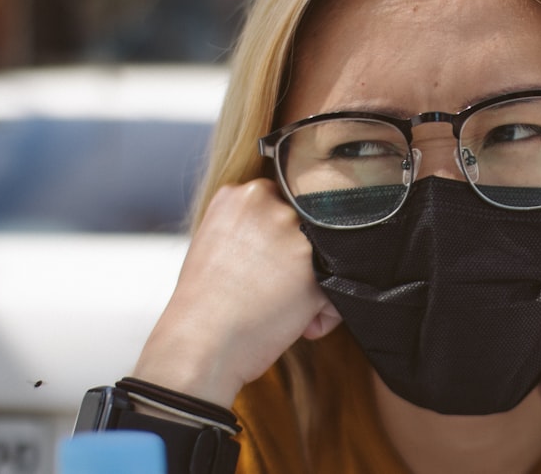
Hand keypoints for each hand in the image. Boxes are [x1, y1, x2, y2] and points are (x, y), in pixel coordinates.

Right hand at [132, 179, 340, 407]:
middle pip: (310, 226)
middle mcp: (272, 204)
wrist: (198, 346)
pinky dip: (326, 310)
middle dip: (300, 258)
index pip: (287, 202)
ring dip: (315, 282)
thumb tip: (291, 228)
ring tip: (284, 306)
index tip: (268, 264)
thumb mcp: (217, 240)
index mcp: (243, 193)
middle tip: (273, 288)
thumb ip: (254, 223)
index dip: (282, 238)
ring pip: (330, 254)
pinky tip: (300, 324)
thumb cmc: (204, 304)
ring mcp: (295, 233)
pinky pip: (342, 285)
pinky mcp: (317, 266)